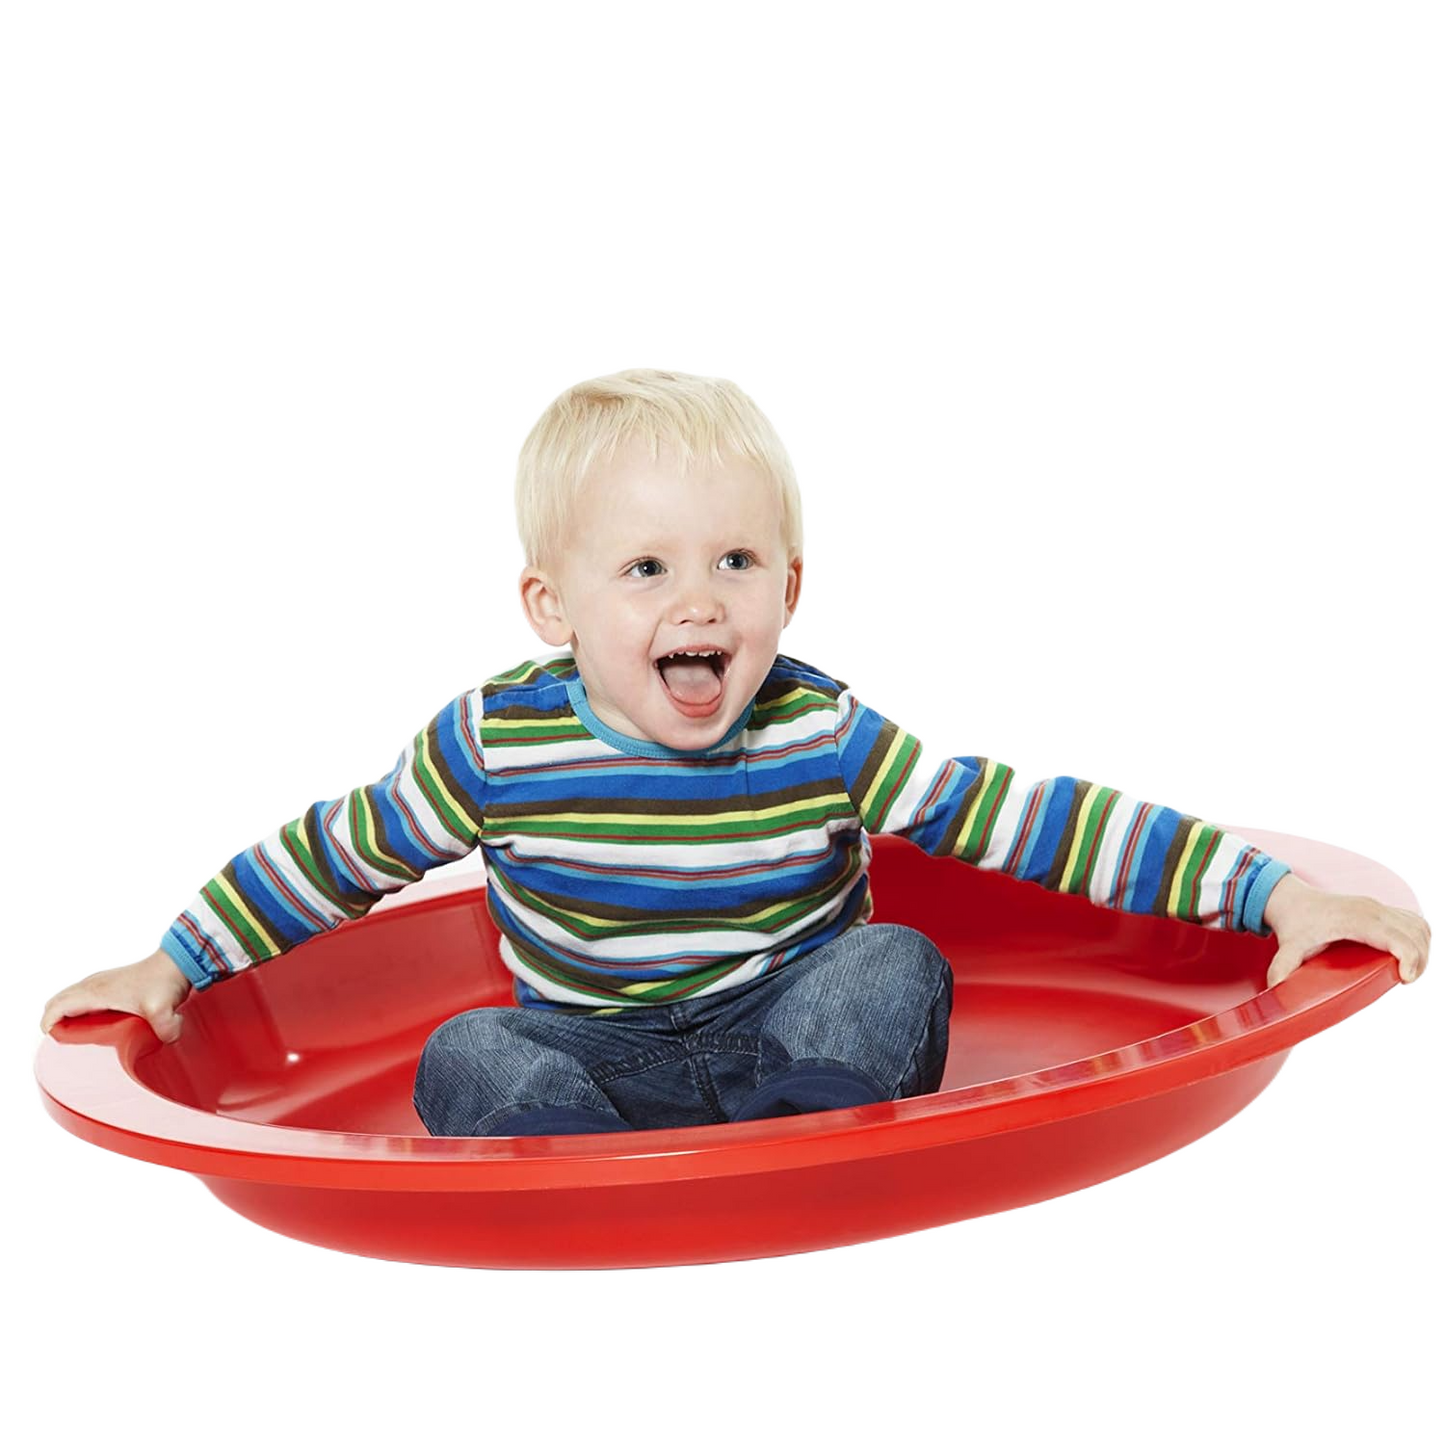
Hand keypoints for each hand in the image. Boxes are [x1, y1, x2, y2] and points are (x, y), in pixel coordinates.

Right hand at [40, 949, 192, 1042]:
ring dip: (66, 1015)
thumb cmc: (165, 979)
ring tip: (80, 1036)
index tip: (56, 1042)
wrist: (177, 962)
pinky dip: (79, 1009)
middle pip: (57, 1003)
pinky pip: (83, 997)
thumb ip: (165, 1031)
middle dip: (54, 1022)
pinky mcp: (110, 983)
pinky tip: (96, 1024)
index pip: (56, 1007)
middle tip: (67, 1042)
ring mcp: (101, 982)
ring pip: (69, 998)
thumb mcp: (164, 1010)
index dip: (48, 1025)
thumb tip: (167, 1040)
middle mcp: (93, 985)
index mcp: (95, 992)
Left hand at [1263, 873, 1430, 988]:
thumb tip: (1277, 989)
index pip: (1396, 936)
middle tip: (1405, 981)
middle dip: (1419, 960)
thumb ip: (1282, 968)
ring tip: (1408, 972)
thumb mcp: (1287, 948)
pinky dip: (1418, 939)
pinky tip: (1408, 957)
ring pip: (1418, 926)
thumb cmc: (1294, 924)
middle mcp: (1371, 909)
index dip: (1410, 958)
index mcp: (1355, 919)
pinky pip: (1413, 921)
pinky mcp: (1381, 909)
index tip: (1405, 979)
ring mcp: (1378, 907)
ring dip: (1422, 950)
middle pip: (1414, 933)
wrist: (1291, 900)